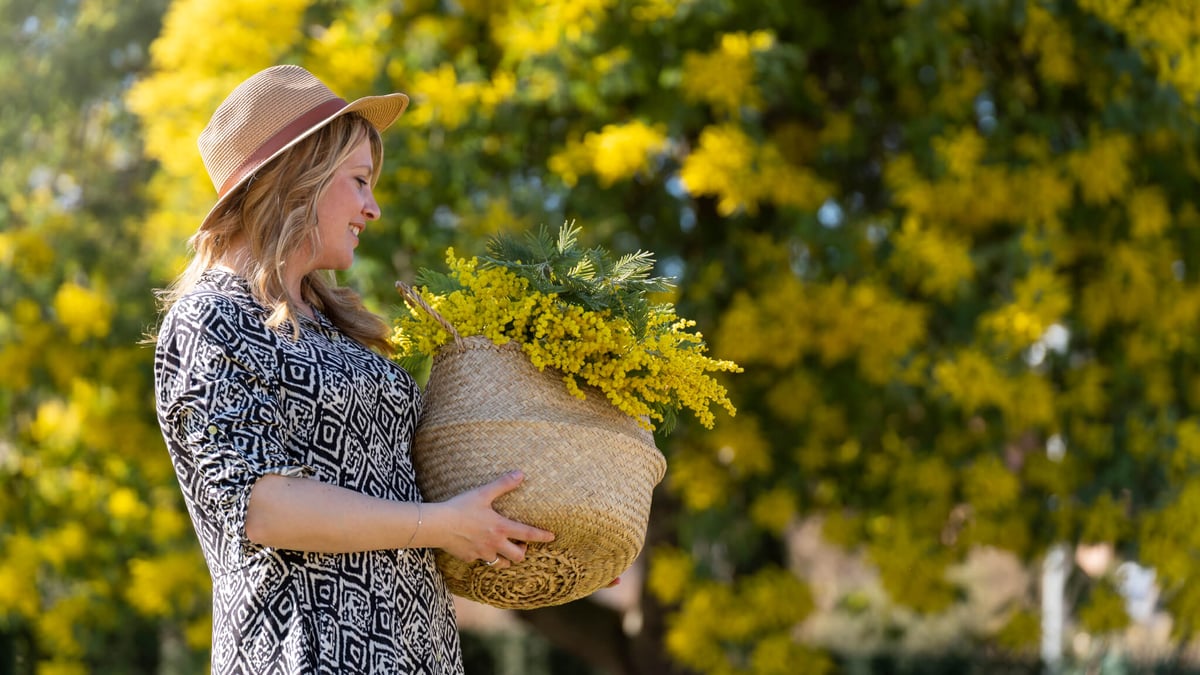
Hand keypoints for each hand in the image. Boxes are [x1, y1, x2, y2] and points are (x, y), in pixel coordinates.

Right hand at [433, 470, 554, 568]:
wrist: (438, 525)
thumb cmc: (461, 507)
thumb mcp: (483, 493)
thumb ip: (503, 485)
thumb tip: (520, 474)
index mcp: (501, 528)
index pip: (528, 534)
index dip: (542, 536)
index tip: (552, 537)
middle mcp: (494, 544)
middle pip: (518, 557)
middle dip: (523, 552)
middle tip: (521, 545)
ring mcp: (482, 554)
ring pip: (501, 564)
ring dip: (506, 559)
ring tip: (504, 550)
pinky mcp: (469, 558)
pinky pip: (481, 562)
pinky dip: (484, 558)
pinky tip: (479, 549)